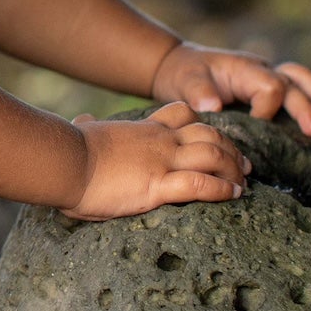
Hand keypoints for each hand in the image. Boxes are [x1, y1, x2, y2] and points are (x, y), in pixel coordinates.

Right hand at [66, 100, 249, 221]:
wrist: (64, 161)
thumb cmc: (69, 151)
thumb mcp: (84, 131)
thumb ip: (88, 125)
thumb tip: (82, 118)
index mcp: (145, 129)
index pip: (185, 114)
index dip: (207, 126)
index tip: (219, 142)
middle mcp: (160, 141)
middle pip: (211, 135)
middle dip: (233, 151)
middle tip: (246, 167)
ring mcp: (161, 161)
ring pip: (214, 156)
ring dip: (234, 171)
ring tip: (243, 186)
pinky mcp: (156, 186)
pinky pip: (200, 184)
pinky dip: (221, 190)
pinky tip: (231, 196)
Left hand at [150, 41, 310, 137]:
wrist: (179, 67)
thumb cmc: (183, 75)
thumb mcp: (184, 82)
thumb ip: (197, 93)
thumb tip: (213, 107)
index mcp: (244, 69)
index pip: (269, 87)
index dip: (267, 109)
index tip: (257, 125)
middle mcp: (261, 70)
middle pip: (292, 84)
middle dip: (306, 106)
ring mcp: (267, 76)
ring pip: (301, 80)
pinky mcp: (268, 87)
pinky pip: (297, 88)